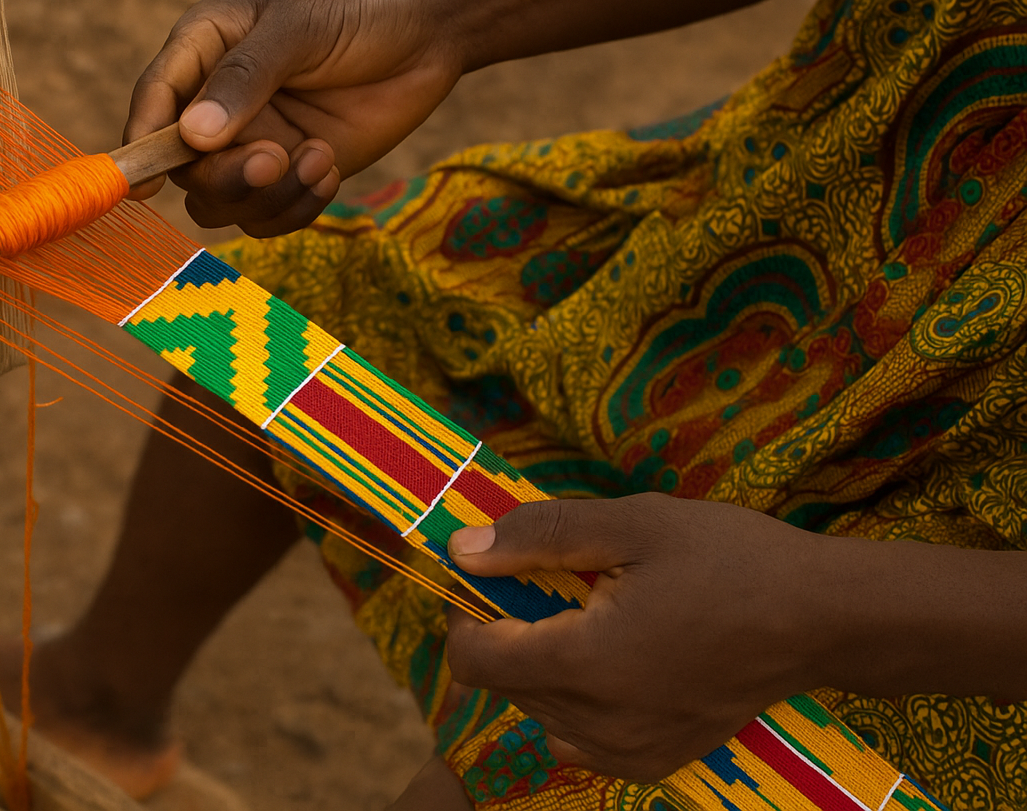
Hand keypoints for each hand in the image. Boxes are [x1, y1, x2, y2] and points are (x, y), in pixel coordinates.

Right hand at [123, 0, 466, 234]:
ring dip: (265, 196)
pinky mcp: (294, 169)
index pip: (155, 100)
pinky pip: (268, 215)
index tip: (143, 185)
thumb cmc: (362, 2)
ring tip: (319, 160)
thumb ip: (246, 76)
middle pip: (185, 166)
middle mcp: (220, 99)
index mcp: (205, 45)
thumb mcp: (301, 24)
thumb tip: (192, 136)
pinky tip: (329, 168)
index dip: (142, 144)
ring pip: (221, 201)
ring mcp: (256, 139)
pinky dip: (295, 206)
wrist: (435, 25)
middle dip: (224, 176)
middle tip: (274, 159)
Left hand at [444, 493, 824, 780]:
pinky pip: (580, 738)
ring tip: (592, 615)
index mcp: (587, 662)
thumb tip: (461, 551)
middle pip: (505, 684)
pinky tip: (613, 659)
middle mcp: (601, 721)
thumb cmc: (730, 559)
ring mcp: (630, 749)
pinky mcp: (656, 760)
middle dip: (507, 630)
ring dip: (541, 663)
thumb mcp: (631, 524)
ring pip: (538, 711)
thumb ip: (538, 536)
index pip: (473, 661)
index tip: (489, 575)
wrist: (822, 618)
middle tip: (551, 584)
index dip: (465, 613)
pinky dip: (576, 701)